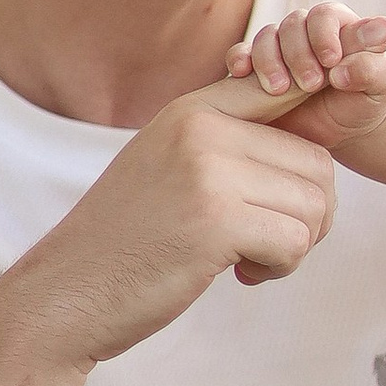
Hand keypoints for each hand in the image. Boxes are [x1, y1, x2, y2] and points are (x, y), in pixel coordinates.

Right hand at [0, 71, 341, 367]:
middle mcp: (202, 128)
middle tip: (270, 242)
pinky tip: (242, 274)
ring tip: (250, 258)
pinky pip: (296, 241)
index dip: (314, 136)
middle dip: (310, 212)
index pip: (288, 92)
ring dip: (295, 244)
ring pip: (314, 204)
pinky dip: (281, 268)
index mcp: (193, 108)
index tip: (291, 185)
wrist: (67, 293)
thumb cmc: (129, 238)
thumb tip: (318, 139)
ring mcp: (209, 172)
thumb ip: (229, 143)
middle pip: (317, 162)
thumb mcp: (173, 166)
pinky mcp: (216, 222)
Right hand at [225, 4, 385, 162]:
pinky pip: (240, 54)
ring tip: (279, 89)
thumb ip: (374, 68)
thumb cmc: (366, 100)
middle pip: (292, 25)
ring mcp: (280, 48)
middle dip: (298, 54)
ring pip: (265, 39)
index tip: (331, 61)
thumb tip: (343, 69)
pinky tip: (240, 73)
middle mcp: (306, 31)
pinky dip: (239, 59)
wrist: (342, 129)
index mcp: (338, 25)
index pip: (324, 16)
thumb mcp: (381, 85)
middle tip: (311, 84)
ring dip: (269, 61)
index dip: (324, 35)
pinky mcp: (257, 69)